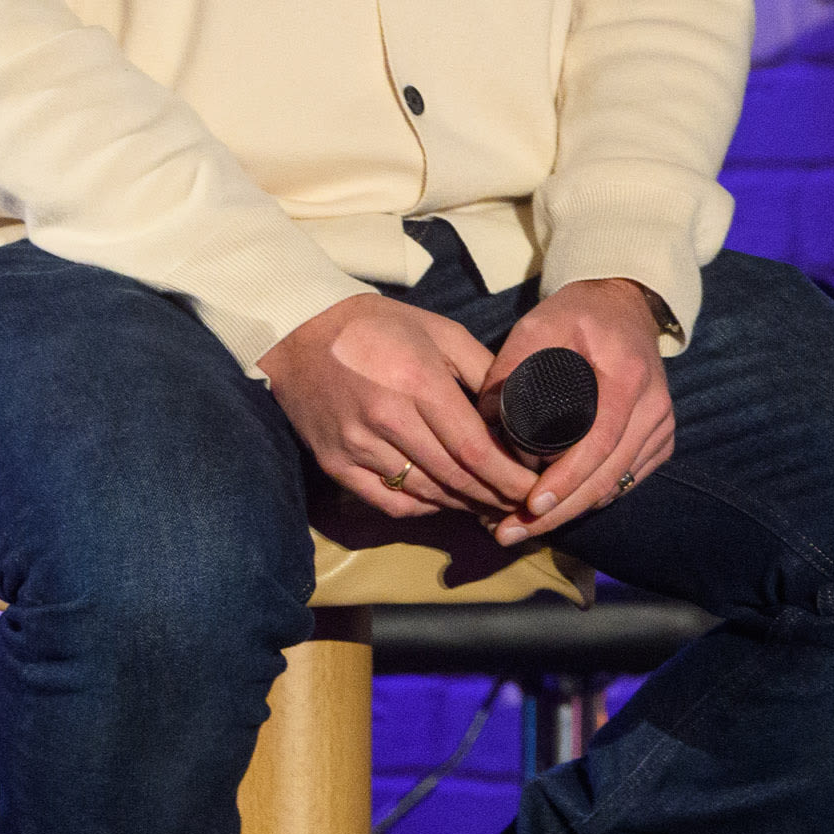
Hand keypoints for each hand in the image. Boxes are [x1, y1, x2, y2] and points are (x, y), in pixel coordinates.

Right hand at [261, 292, 532, 525]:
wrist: (300, 331)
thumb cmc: (379, 327)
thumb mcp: (442, 333)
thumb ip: (484, 371)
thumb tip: (520, 409)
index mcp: (417, 383)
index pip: (473, 447)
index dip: (508, 476)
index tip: (534, 488)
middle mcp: (386, 419)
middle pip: (453, 476)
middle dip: (495, 495)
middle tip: (522, 502)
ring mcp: (356, 445)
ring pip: (424, 492)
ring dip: (463, 503)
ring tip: (492, 503)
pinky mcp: (334, 462)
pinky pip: (387, 500)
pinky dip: (422, 507)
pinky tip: (444, 500)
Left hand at [484, 278, 674, 545]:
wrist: (627, 306)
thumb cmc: (579, 315)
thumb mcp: (539, 325)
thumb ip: (511, 366)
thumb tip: (482, 420)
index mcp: (628, 378)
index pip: (599, 442)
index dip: (566, 480)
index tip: (531, 504)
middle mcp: (654, 407)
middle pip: (609, 475)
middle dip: (559, 511)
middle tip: (509, 532)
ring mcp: (662, 425)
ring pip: (617, 486)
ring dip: (571, 511)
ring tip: (522, 526)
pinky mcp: (660, 438)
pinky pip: (626, 481)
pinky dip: (591, 499)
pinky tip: (556, 508)